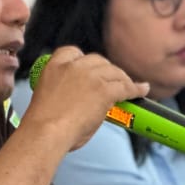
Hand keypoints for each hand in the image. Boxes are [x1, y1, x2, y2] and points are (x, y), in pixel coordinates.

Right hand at [21, 46, 148, 150]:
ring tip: (129, 87)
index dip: (85, 60)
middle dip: (107, 70)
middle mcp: (73, 66)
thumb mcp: (46, 96)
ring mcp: (90, 76)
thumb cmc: (42, 125)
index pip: (73, 52)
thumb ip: (63, 90)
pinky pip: (125, 87)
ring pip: (114, 72)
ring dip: (122, 79)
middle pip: (98, 60)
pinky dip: (135, 89)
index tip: (90, 69)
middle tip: (112, 82)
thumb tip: (80, 102)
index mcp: (54, 65)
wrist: (46, 132)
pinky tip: (142, 90)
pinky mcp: (104, 90)